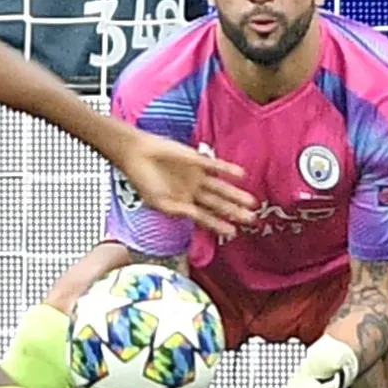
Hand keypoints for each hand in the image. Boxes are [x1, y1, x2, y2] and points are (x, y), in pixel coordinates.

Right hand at [111, 129, 257, 238]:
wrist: (136, 154)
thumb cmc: (142, 180)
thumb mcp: (158, 202)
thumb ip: (177, 211)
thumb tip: (193, 217)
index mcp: (184, 204)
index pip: (206, 218)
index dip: (219, 225)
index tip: (233, 233)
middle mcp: (194, 192)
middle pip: (218, 204)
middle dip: (234, 212)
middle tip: (251, 219)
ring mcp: (197, 176)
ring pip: (221, 187)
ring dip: (235, 194)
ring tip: (251, 202)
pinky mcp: (197, 161)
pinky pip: (216, 166)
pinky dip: (227, 170)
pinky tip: (241, 174)